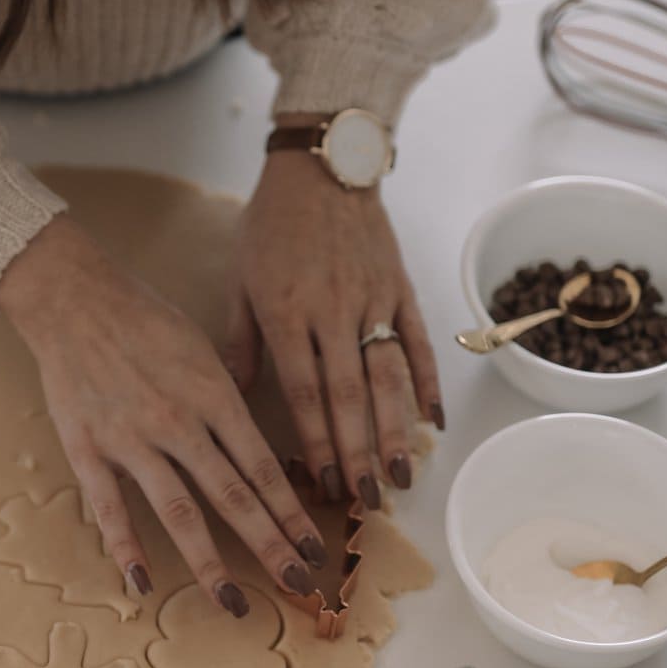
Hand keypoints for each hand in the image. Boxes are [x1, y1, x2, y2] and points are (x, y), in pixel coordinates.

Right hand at [0, 215, 327, 611]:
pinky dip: (126, 548)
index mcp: (213, 395)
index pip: (263, 468)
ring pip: (179, 512)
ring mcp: (131, 439)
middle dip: (271, 546)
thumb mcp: (202, 346)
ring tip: (233, 603)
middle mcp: (179, 422)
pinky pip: (109, 508)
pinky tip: (142, 584)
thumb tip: (257, 440)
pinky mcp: (88, 448)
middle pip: (233, 497)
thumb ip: (229, 396)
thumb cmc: (142, 317)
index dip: (292, 514)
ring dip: (209, 563)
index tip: (316, 548)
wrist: (72, 297)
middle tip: (298, 586)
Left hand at [226, 146, 442, 506]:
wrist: (322, 167)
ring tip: (401, 476)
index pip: (303, 392)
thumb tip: (234, 394)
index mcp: (285, 313)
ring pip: (387, 377)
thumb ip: (241, 340)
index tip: (324, 485)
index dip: (316, 442)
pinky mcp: (400, 288)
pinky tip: (432, 423)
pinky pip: (417, 342)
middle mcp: (331, 312)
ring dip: (395, 431)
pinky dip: (428, 383)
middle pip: (349, 396)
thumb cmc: (271, 225)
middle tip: (368, 501)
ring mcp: (371, 300)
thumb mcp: (240, 279)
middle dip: (358, 453)